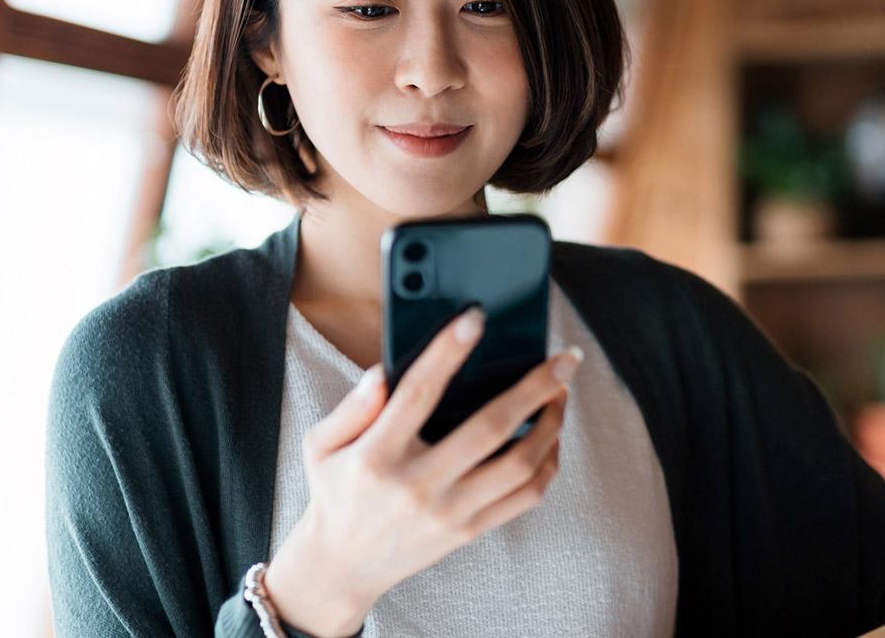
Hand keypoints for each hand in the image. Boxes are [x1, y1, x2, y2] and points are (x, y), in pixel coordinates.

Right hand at [262, 307, 580, 636]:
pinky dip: (548, 464)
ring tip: (560, 393)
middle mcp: (417, 485)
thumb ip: (352, 406)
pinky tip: (550, 437)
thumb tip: (384, 372)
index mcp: (377, 455)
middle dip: (535, 386)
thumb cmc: (336, 490)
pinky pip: (525, 497)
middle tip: (564, 358)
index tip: (476, 319)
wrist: (343, 565)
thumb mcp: (321, 445)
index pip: (418, 393)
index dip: (447, 351)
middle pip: (491, 427)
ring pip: (520, 464)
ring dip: (551, 424)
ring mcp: (449, 512)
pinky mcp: (470, 530)